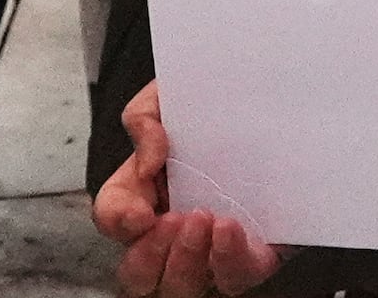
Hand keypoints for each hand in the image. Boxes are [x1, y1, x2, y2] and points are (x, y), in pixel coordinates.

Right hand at [97, 82, 280, 297]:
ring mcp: (208, 251)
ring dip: (187, 261)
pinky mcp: (250, 256)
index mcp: (142, 194)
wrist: (266, 105)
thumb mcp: (169, 98)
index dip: (117, 220)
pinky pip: (235, 279)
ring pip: (181, 287)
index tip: (139, 211)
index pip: (111, 218)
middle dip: (152, 254)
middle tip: (179, 218)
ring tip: (210, 221)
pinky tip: (232, 231)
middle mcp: (169, 233)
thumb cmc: (210, 109)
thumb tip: (149, 160)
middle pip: (138, 275)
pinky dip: (230, 262)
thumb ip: (145, 118)